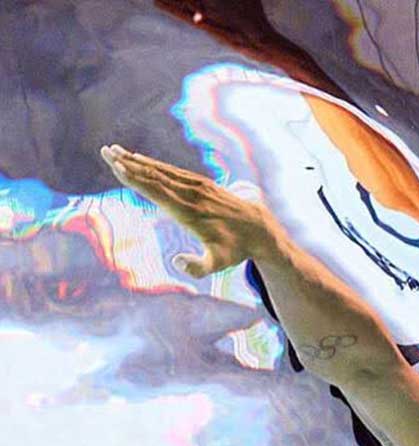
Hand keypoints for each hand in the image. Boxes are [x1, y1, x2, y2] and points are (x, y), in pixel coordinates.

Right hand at [100, 144, 274, 277]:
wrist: (259, 229)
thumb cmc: (235, 250)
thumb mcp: (218, 264)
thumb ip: (197, 267)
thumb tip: (176, 262)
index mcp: (190, 212)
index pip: (158, 191)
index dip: (136, 179)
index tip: (117, 167)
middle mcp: (192, 195)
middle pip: (155, 176)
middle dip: (129, 163)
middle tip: (105, 151)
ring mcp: (198, 187)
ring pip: (163, 171)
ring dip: (138, 160)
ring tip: (115, 151)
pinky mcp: (202, 183)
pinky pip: (173, 172)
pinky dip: (155, 165)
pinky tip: (141, 160)